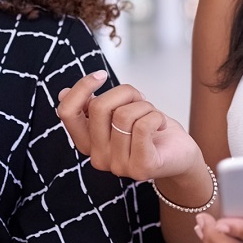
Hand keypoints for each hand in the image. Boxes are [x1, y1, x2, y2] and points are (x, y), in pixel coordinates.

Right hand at [55, 71, 203, 180]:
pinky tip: (162, 126)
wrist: (180, 155)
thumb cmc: (149, 130)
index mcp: (87, 143)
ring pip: (124, 114)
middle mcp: (98, 158)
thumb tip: (62, 93)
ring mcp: (118, 166)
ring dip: (144, 106)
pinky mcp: (141, 167)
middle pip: (99, 107)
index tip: (101, 75)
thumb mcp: (119, 113)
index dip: (81, 88)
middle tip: (140, 100)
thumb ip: (94, 107)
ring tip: (152, 115)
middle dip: (125, 92)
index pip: (67, 113)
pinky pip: (143, 126)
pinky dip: (156, 116)